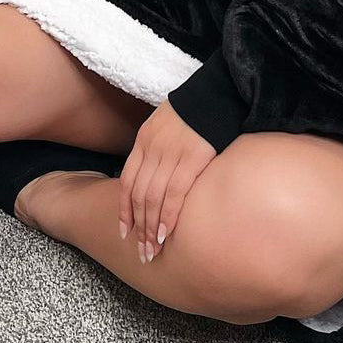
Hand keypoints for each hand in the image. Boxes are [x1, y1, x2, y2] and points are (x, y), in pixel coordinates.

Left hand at [118, 100, 215, 263]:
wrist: (218, 91)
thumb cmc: (196, 111)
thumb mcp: (166, 124)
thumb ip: (158, 149)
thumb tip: (157, 177)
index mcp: (144, 139)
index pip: (127, 180)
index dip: (124, 209)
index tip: (125, 231)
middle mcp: (152, 148)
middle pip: (138, 194)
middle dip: (137, 226)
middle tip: (141, 251)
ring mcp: (170, 153)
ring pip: (152, 198)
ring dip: (150, 228)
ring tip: (152, 249)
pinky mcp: (192, 158)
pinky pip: (174, 193)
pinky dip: (168, 216)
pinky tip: (166, 233)